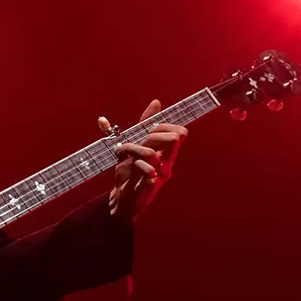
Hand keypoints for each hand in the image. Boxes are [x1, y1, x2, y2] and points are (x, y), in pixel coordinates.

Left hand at [100, 99, 187, 221]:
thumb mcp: (135, 143)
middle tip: (135, 141)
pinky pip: (147, 170)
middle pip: (173, 139)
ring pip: (153, 152)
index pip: (179, 132)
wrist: (121, 199)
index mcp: (166, 152)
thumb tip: (156, 102)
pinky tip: (129, 166)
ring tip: (122, 154)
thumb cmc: (130, 171)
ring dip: (133, 149)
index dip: (164, 125)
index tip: (147, 129)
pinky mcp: (150, 186)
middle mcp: (167, 162)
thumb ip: (144, 123)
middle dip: (152, 135)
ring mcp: (160, 175)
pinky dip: (135, 165)